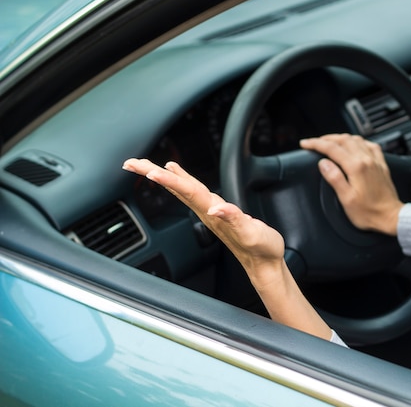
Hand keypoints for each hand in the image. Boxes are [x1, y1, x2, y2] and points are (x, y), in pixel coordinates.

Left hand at [121, 159, 284, 287]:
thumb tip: (215, 208)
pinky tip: (178, 174)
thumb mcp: (250, 233)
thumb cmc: (259, 247)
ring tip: (148, 167)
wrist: (264, 262)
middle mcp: (208, 210)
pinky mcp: (220, 213)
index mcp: (212, 212)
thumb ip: (232, 218)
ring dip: (165, 177)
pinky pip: (196, 193)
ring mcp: (212, 212)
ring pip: (184, 189)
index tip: (149, 171)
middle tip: (131, 164)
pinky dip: (184, 180)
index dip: (168, 180)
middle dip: (154, 174)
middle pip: (178, 187)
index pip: (186, 191)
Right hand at [299, 134, 403, 235]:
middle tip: (314, 142)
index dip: (316, 144)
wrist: (390, 217)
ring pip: (356, 139)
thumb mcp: (346, 199)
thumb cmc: (369, 212)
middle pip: (343, 139)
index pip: (332, 148)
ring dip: (341, 138)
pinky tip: (355, 145)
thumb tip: (323, 163)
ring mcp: (375, 161)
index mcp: (356, 167)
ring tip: (331, 142)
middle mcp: (366, 160)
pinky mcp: (381, 164)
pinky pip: (370, 145)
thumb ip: (334, 178)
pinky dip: (358, 141)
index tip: (306, 144)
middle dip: (326, 138)